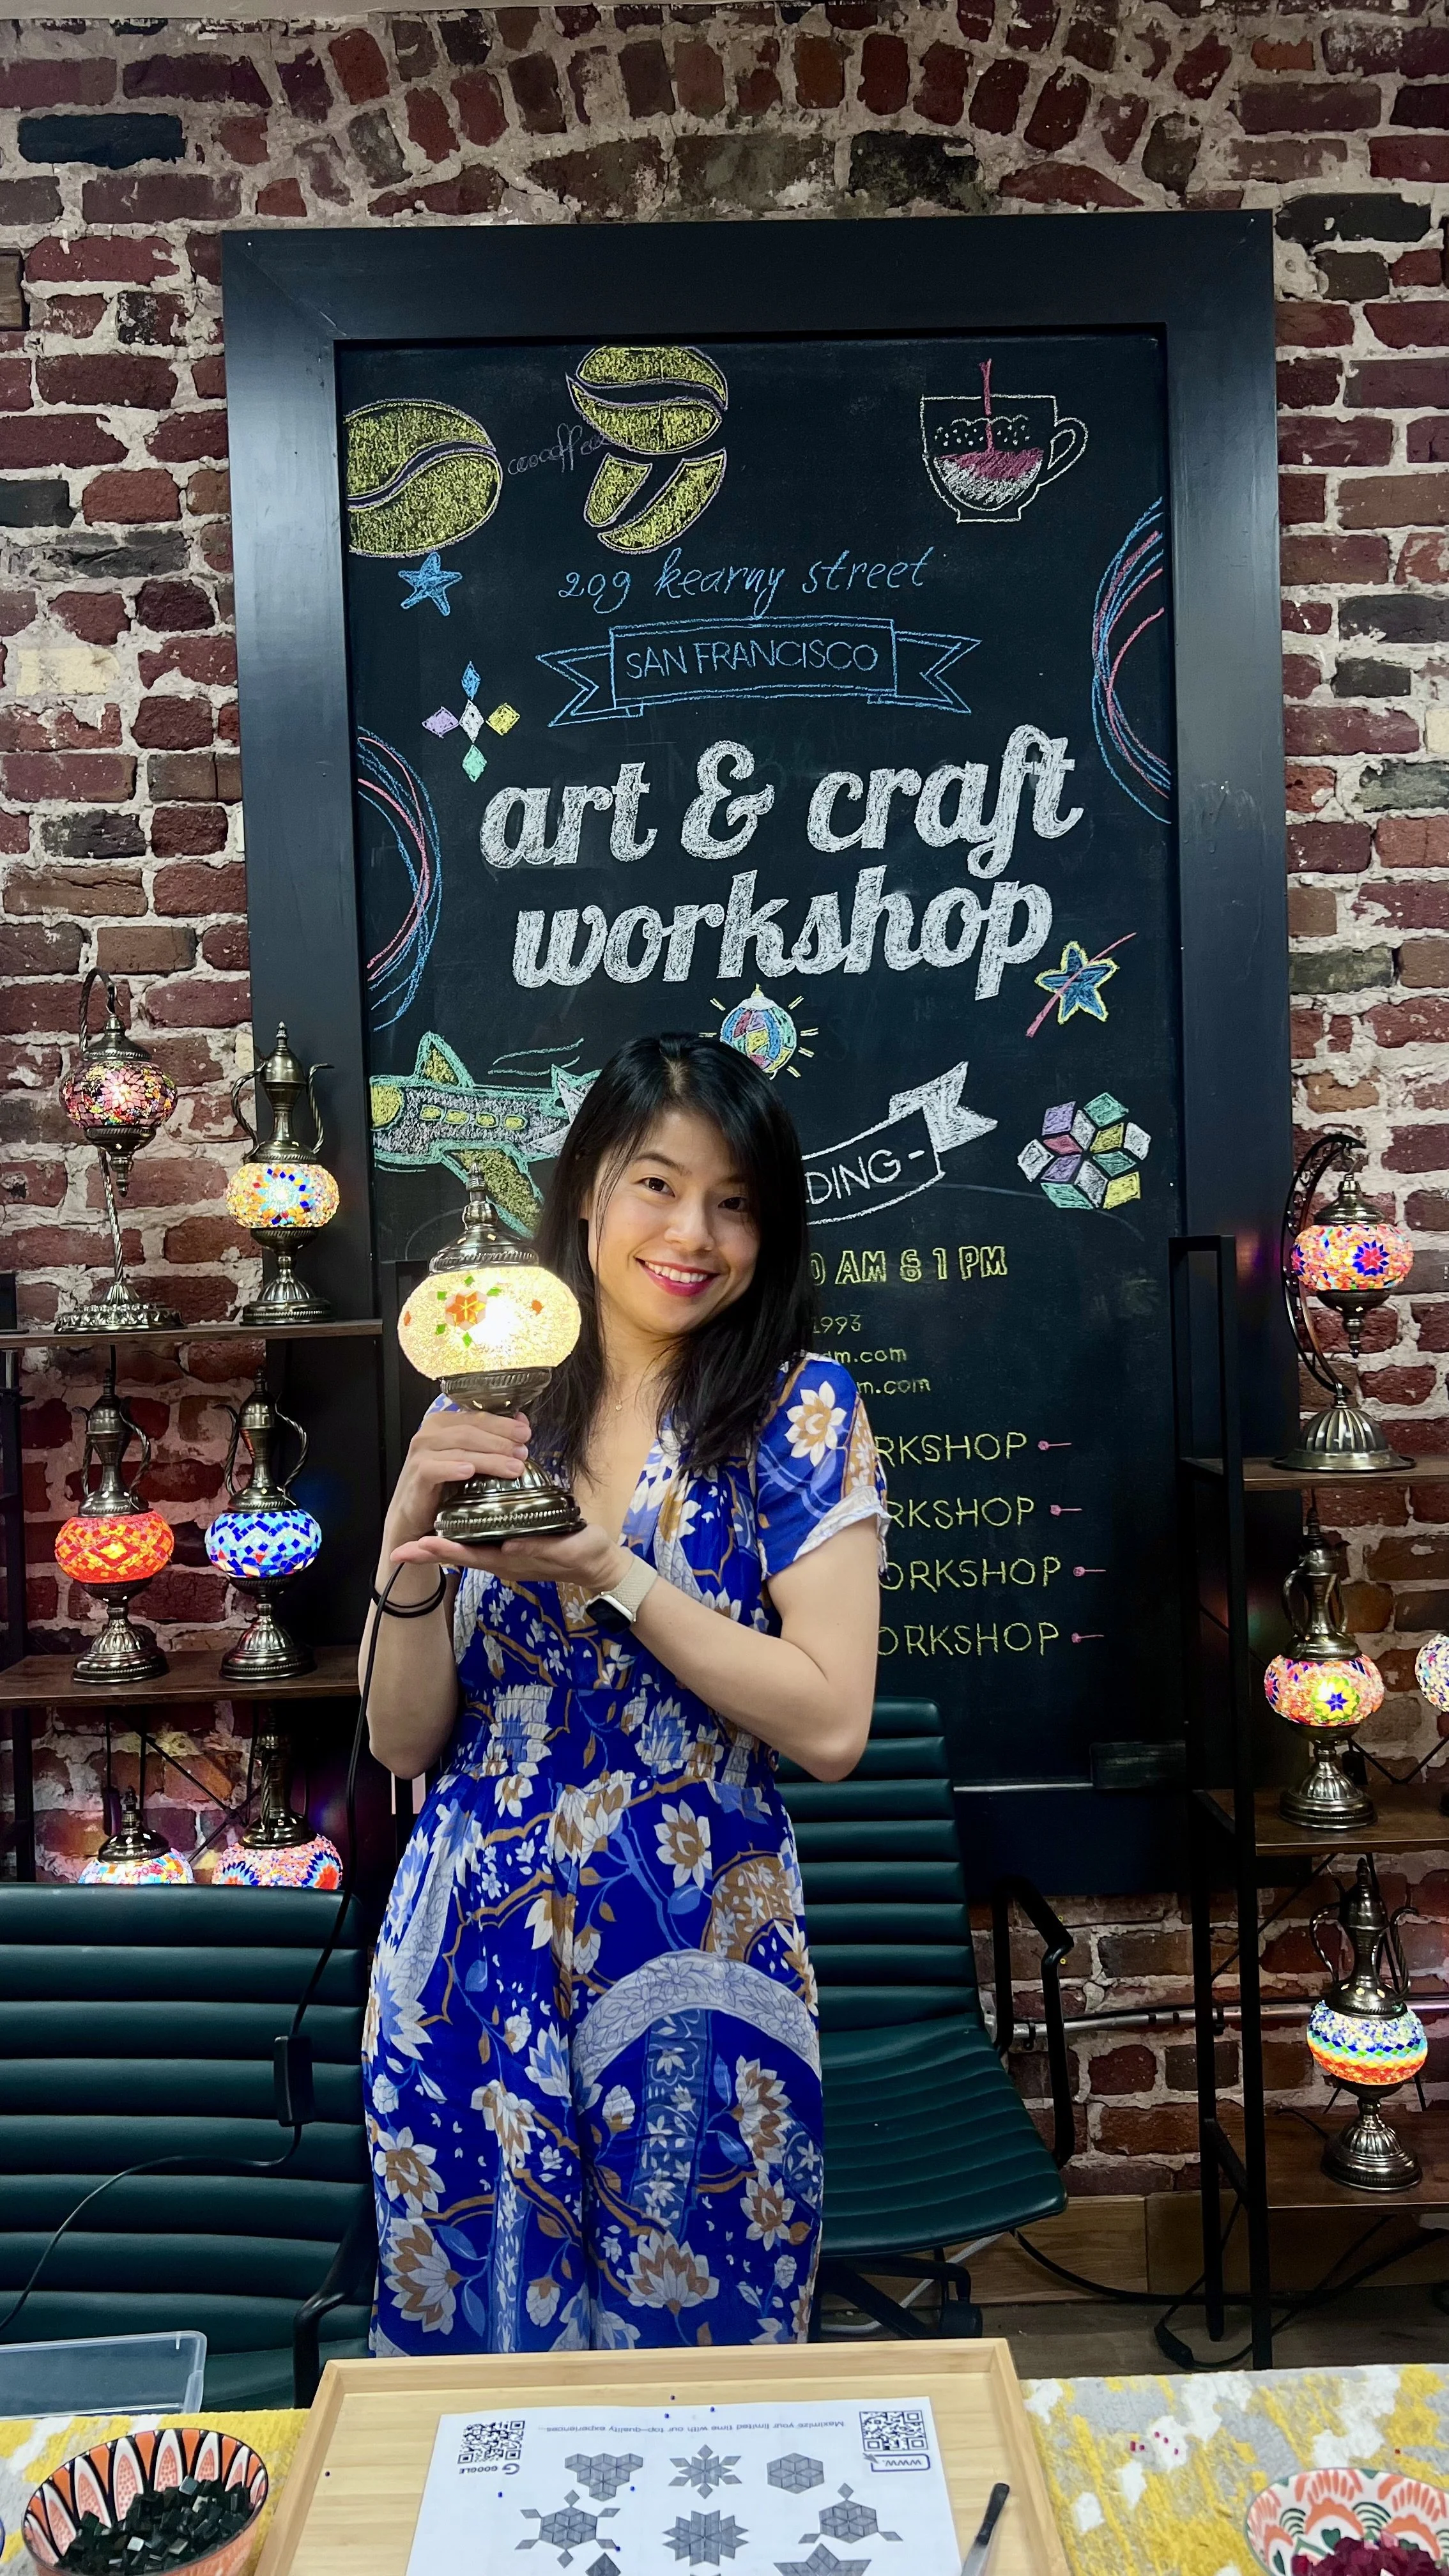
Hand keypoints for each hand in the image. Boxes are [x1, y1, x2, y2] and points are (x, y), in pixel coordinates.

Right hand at [389, 1403, 531, 1543]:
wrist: (413, 1514)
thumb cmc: (442, 1485)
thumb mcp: (469, 1459)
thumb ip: (491, 1441)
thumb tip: (523, 1425)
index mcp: (443, 1423)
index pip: (477, 1418)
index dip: (503, 1424)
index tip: (525, 1434)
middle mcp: (429, 1433)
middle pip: (470, 1431)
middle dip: (500, 1442)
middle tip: (523, 1453)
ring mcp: (421, 1453)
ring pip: (460, 1449)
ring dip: (489, 1458)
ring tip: (512, 1468)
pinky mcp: (417, 1475)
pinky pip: (435, 1469)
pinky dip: (453, 1469)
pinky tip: (469, 1472)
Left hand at [392, 1521, 630, 1595]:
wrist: (599, 1563)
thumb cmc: (586, 1555)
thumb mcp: (569, 1549)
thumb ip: (541, 1548)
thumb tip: (509, 1546)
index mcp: (510, 1560)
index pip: (469, 1555)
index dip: (441, 1552)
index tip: (416, 1547)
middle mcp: (500, 1557)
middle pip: (458, 1553)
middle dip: (429, 1551)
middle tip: (399, 1548)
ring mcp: (504, 1550)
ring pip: (466, 1544)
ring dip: (440, 1541)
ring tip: (412, 1537)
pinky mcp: (512, 1540)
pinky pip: (480, 1535)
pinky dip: (461, 1530)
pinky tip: (450, 1518)